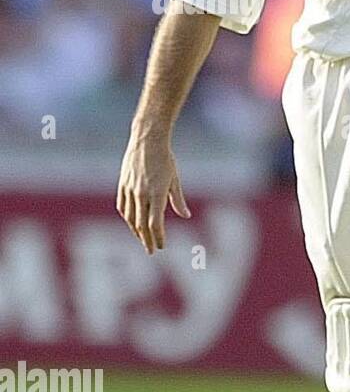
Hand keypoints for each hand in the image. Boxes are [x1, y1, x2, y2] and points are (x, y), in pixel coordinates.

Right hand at [116, 129, 189, 252]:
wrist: (146, 141)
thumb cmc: (165, 159)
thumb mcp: (175, 180)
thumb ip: (178, 200)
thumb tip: (186, 216)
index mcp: (157, 194)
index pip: (155, 223)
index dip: (158, 237)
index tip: (161, 246)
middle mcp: (141, 194)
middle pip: (142, 224)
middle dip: (147, 239)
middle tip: (151, 250)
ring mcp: (129, 190)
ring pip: (130, 218)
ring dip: (136, 231)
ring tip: (142, 239)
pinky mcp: (122, 185)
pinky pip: (122, 207)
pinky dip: (127, 218)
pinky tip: (132, 223)